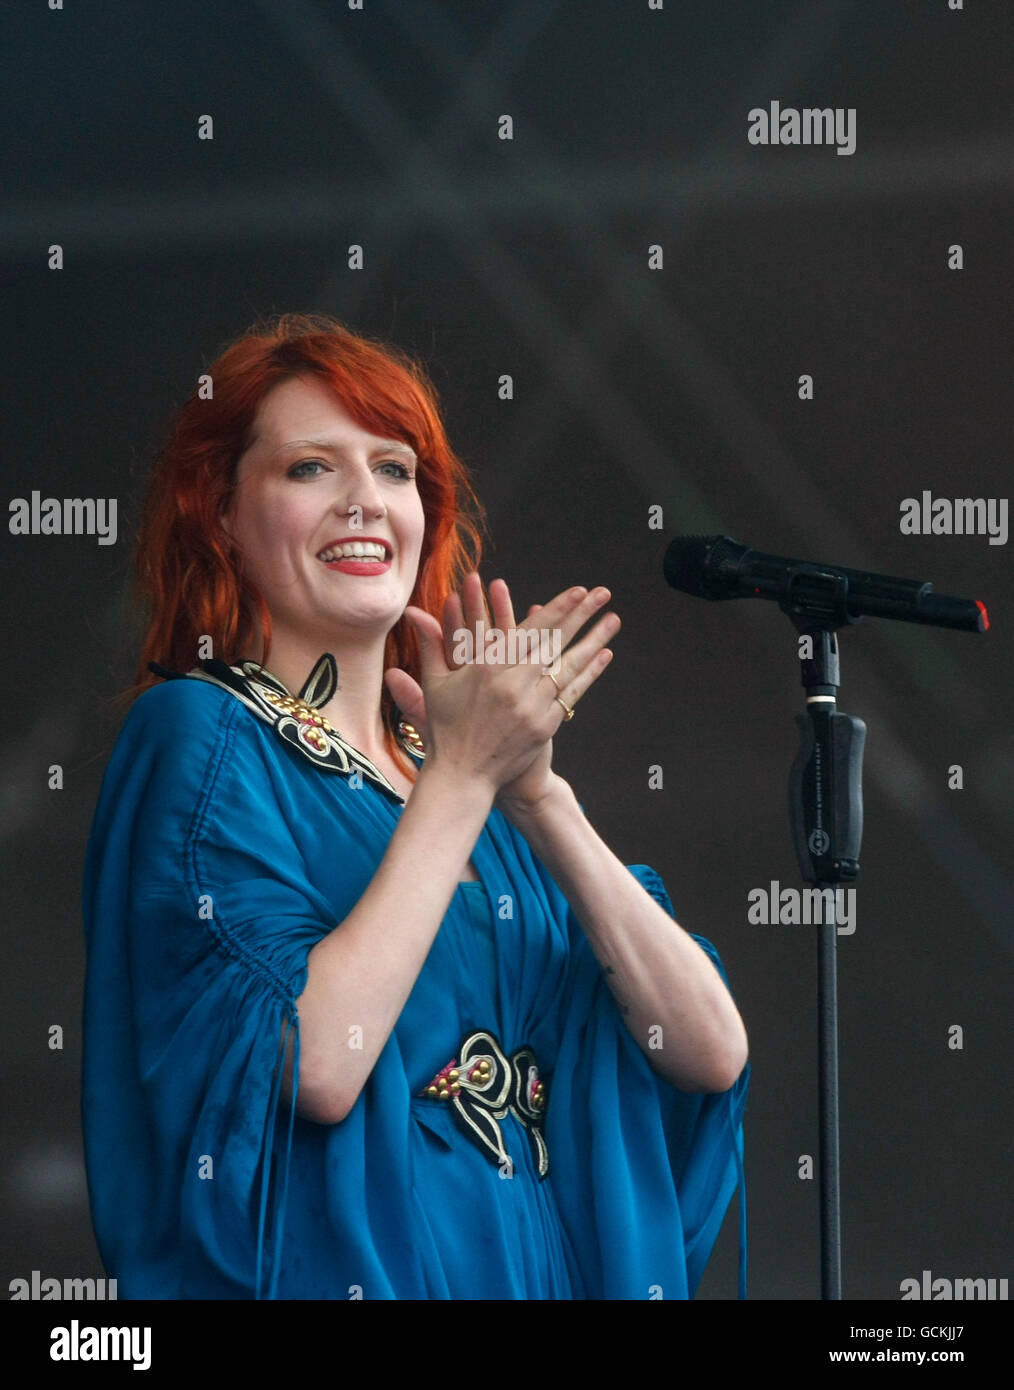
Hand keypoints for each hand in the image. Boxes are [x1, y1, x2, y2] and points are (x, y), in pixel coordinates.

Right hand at [384, 573, 618, 805]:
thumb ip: (432, 644)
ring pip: (569, 667)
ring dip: (594, 640)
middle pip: (555, 642)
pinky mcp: (544, 726)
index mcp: (487, 669)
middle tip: (602, 592)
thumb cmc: (445, 727)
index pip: (530, 630)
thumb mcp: (435, 683)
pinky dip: (589, 674)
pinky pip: (572, 694)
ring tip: (612, 620)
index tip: (576, 591)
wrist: (462, 775)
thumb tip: (414, 613)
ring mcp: (532, 707)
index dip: (556, 608)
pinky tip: (603, 655)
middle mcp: (513, 685)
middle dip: (581, 614)